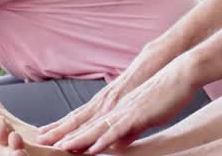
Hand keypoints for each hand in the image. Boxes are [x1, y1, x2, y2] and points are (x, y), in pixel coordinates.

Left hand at [48, 53, 199, 152]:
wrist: (181, 72)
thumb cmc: (166, 91)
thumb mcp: (143, 114)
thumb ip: (129, 127)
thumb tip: (120, 141)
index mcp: (115, 105)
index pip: (85, 118)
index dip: (67, 127)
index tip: (51, 135)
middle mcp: (114, 106)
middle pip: (83, 121)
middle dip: (62, 133)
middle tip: (41, 141)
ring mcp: (124, 109)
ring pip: (94, 127)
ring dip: (76, 139)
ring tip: (59, 148)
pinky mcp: (136, 114)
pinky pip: (115, 130)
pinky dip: (102, 140)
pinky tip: (92, 148)